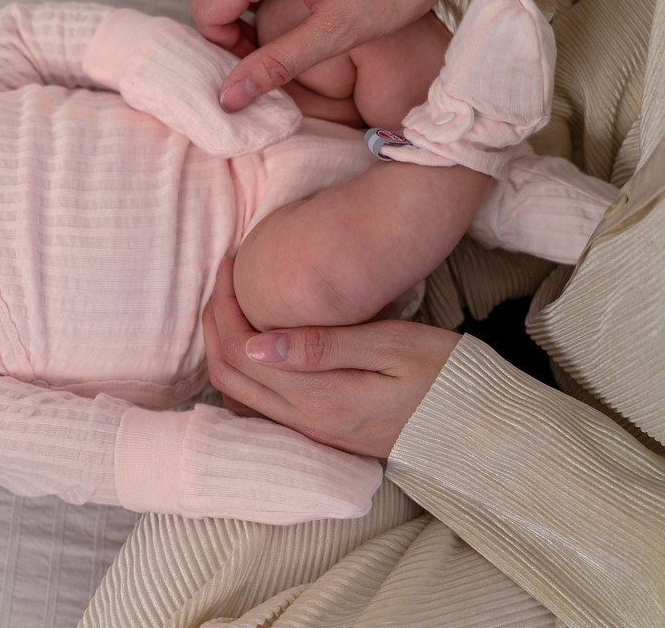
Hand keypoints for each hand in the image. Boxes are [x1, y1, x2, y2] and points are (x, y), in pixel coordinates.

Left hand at [203, 258, 459, 457]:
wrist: (483, 428)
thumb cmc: (446, 376)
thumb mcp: (392, 347)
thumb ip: (322, 347)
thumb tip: (255, 345)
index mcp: (318, 398)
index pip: (241, 352)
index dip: (224, 304)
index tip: (230, 264)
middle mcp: (305, 422)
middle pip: (228, 376)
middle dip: (213, 323)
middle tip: (222, 278)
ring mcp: (312, 433)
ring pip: (239, 395)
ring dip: (224, 347)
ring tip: (231, 302)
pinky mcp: (322, 433)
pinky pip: (261, 405)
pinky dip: (244, 370)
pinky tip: (257, 342)